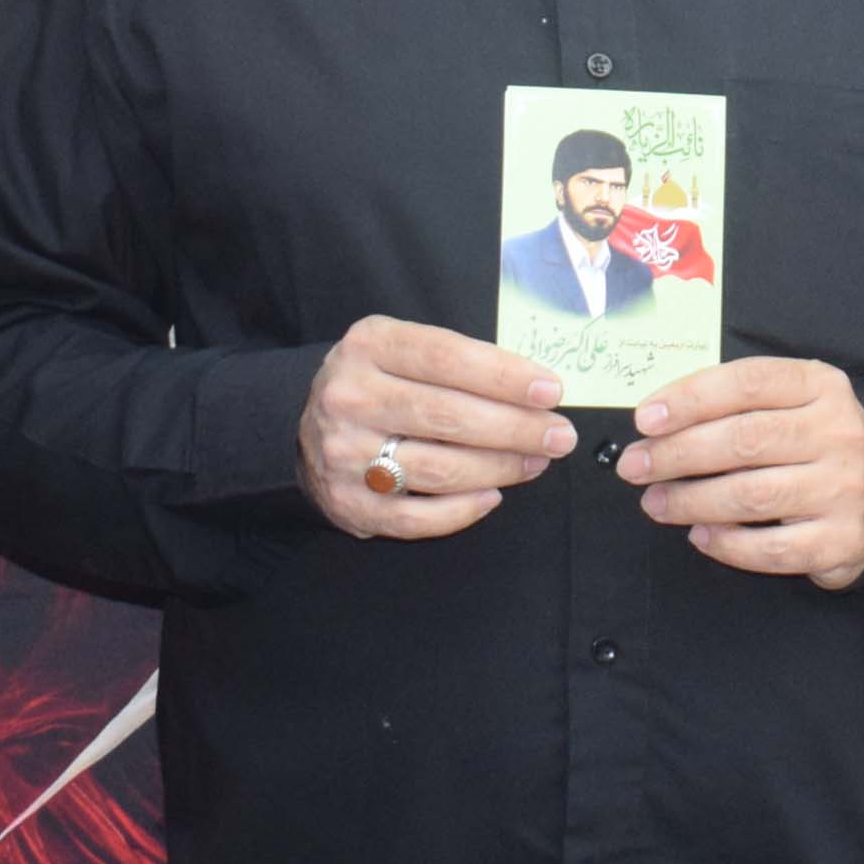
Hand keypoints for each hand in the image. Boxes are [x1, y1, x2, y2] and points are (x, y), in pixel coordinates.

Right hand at [299, 316, 571, 540]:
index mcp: (369, 346)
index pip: (447, 357)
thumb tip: (535, 390)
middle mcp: (350, 397)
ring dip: (499, 467)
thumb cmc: (380, 381)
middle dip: (515, 428)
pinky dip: (463, 510)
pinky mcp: (348, 504)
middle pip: (447, 416)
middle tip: (559, 435)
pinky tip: (493, 496)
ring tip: (536, 461)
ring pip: (439, 468)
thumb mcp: (403, 348)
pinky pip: (417, 517)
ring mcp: (344, 454)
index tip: (551, 391)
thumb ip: (457, 361)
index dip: (504, 376)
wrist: (304, 425)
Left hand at [620, 357, 863, 588]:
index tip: (645, 419)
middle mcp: (840, 433)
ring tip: (655, 502)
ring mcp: (845, 488)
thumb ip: (734, 402)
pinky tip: (699, 536)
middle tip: (635, 466)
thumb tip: (658, 420)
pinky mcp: (842, 540)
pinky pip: (773, 548)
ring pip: (753, 496)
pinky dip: (728, 544)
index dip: (692, 398)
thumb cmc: (808, 442)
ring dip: (691, 500)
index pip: (748, 382)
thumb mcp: (787, 403)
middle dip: (678, 454)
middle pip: (744, 440)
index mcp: (821, 386)